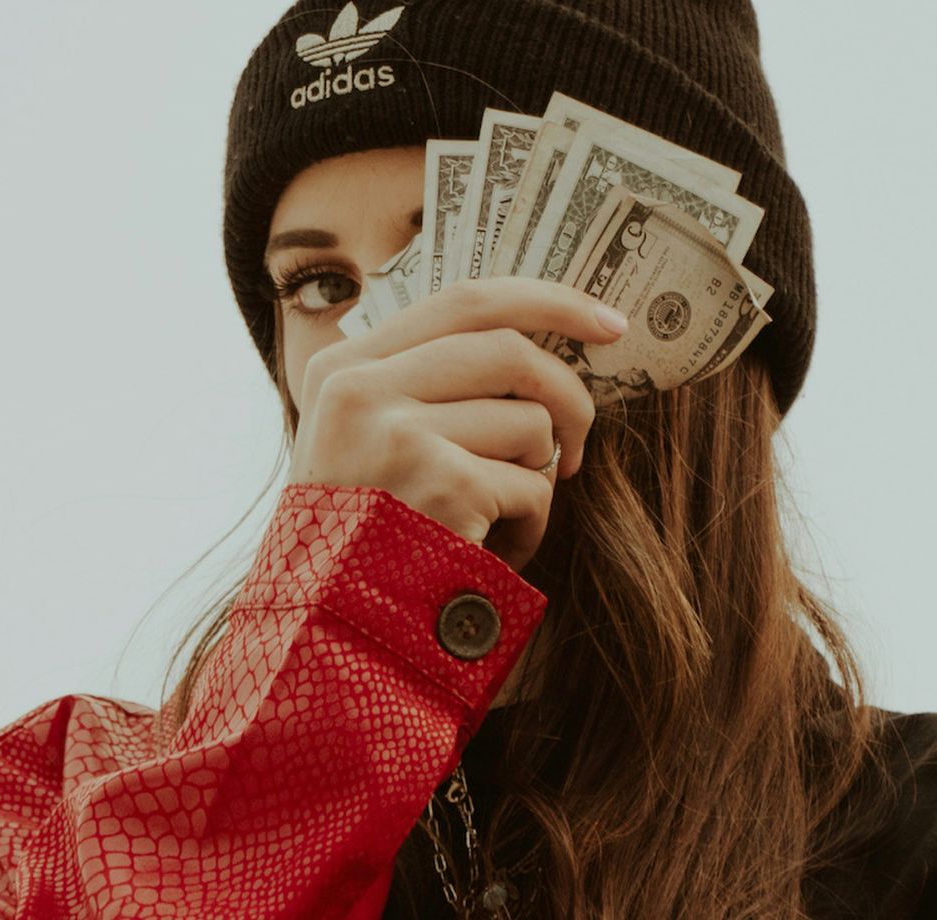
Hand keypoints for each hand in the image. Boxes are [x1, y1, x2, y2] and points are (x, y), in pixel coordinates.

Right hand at [287, 277, 627, 570]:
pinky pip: (532, 486)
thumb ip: (419, 386)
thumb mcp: (362, 443)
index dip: (550, 304)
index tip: (608, 323)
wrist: (327, 635)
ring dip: (534, 478)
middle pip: (512, 350)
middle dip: (569, 396)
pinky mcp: (443, 483)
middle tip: (577, 446)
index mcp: (342, 368)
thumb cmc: (362, 540)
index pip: (467, 301)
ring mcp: (400, 433)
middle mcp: (361, 389)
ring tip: (494, 521)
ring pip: (529, 423)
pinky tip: (489, 553)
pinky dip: (530, 525)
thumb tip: (533, 343)